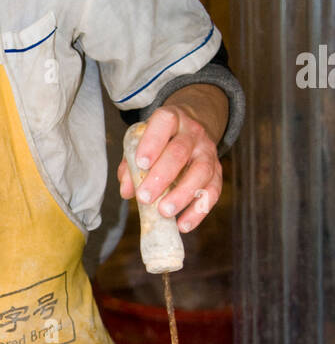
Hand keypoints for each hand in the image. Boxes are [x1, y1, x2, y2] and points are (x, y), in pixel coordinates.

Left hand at [117, 97, 223, 232]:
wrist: (191, 129)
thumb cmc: (159, 141)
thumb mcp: (142, 144)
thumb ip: (131, 165)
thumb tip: (127, 190)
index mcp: (172, 119)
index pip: (165, 122)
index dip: (153, 142)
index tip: (141, 163)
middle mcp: (193, 133)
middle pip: (180, 151)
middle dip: (161, 176)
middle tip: (144, 197)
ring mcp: (208, 152)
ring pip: (201, 171)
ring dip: (182, 194)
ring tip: (164, 212)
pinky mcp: (217, 171)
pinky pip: (213, 191)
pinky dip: (198, 210)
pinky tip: (183, 224)